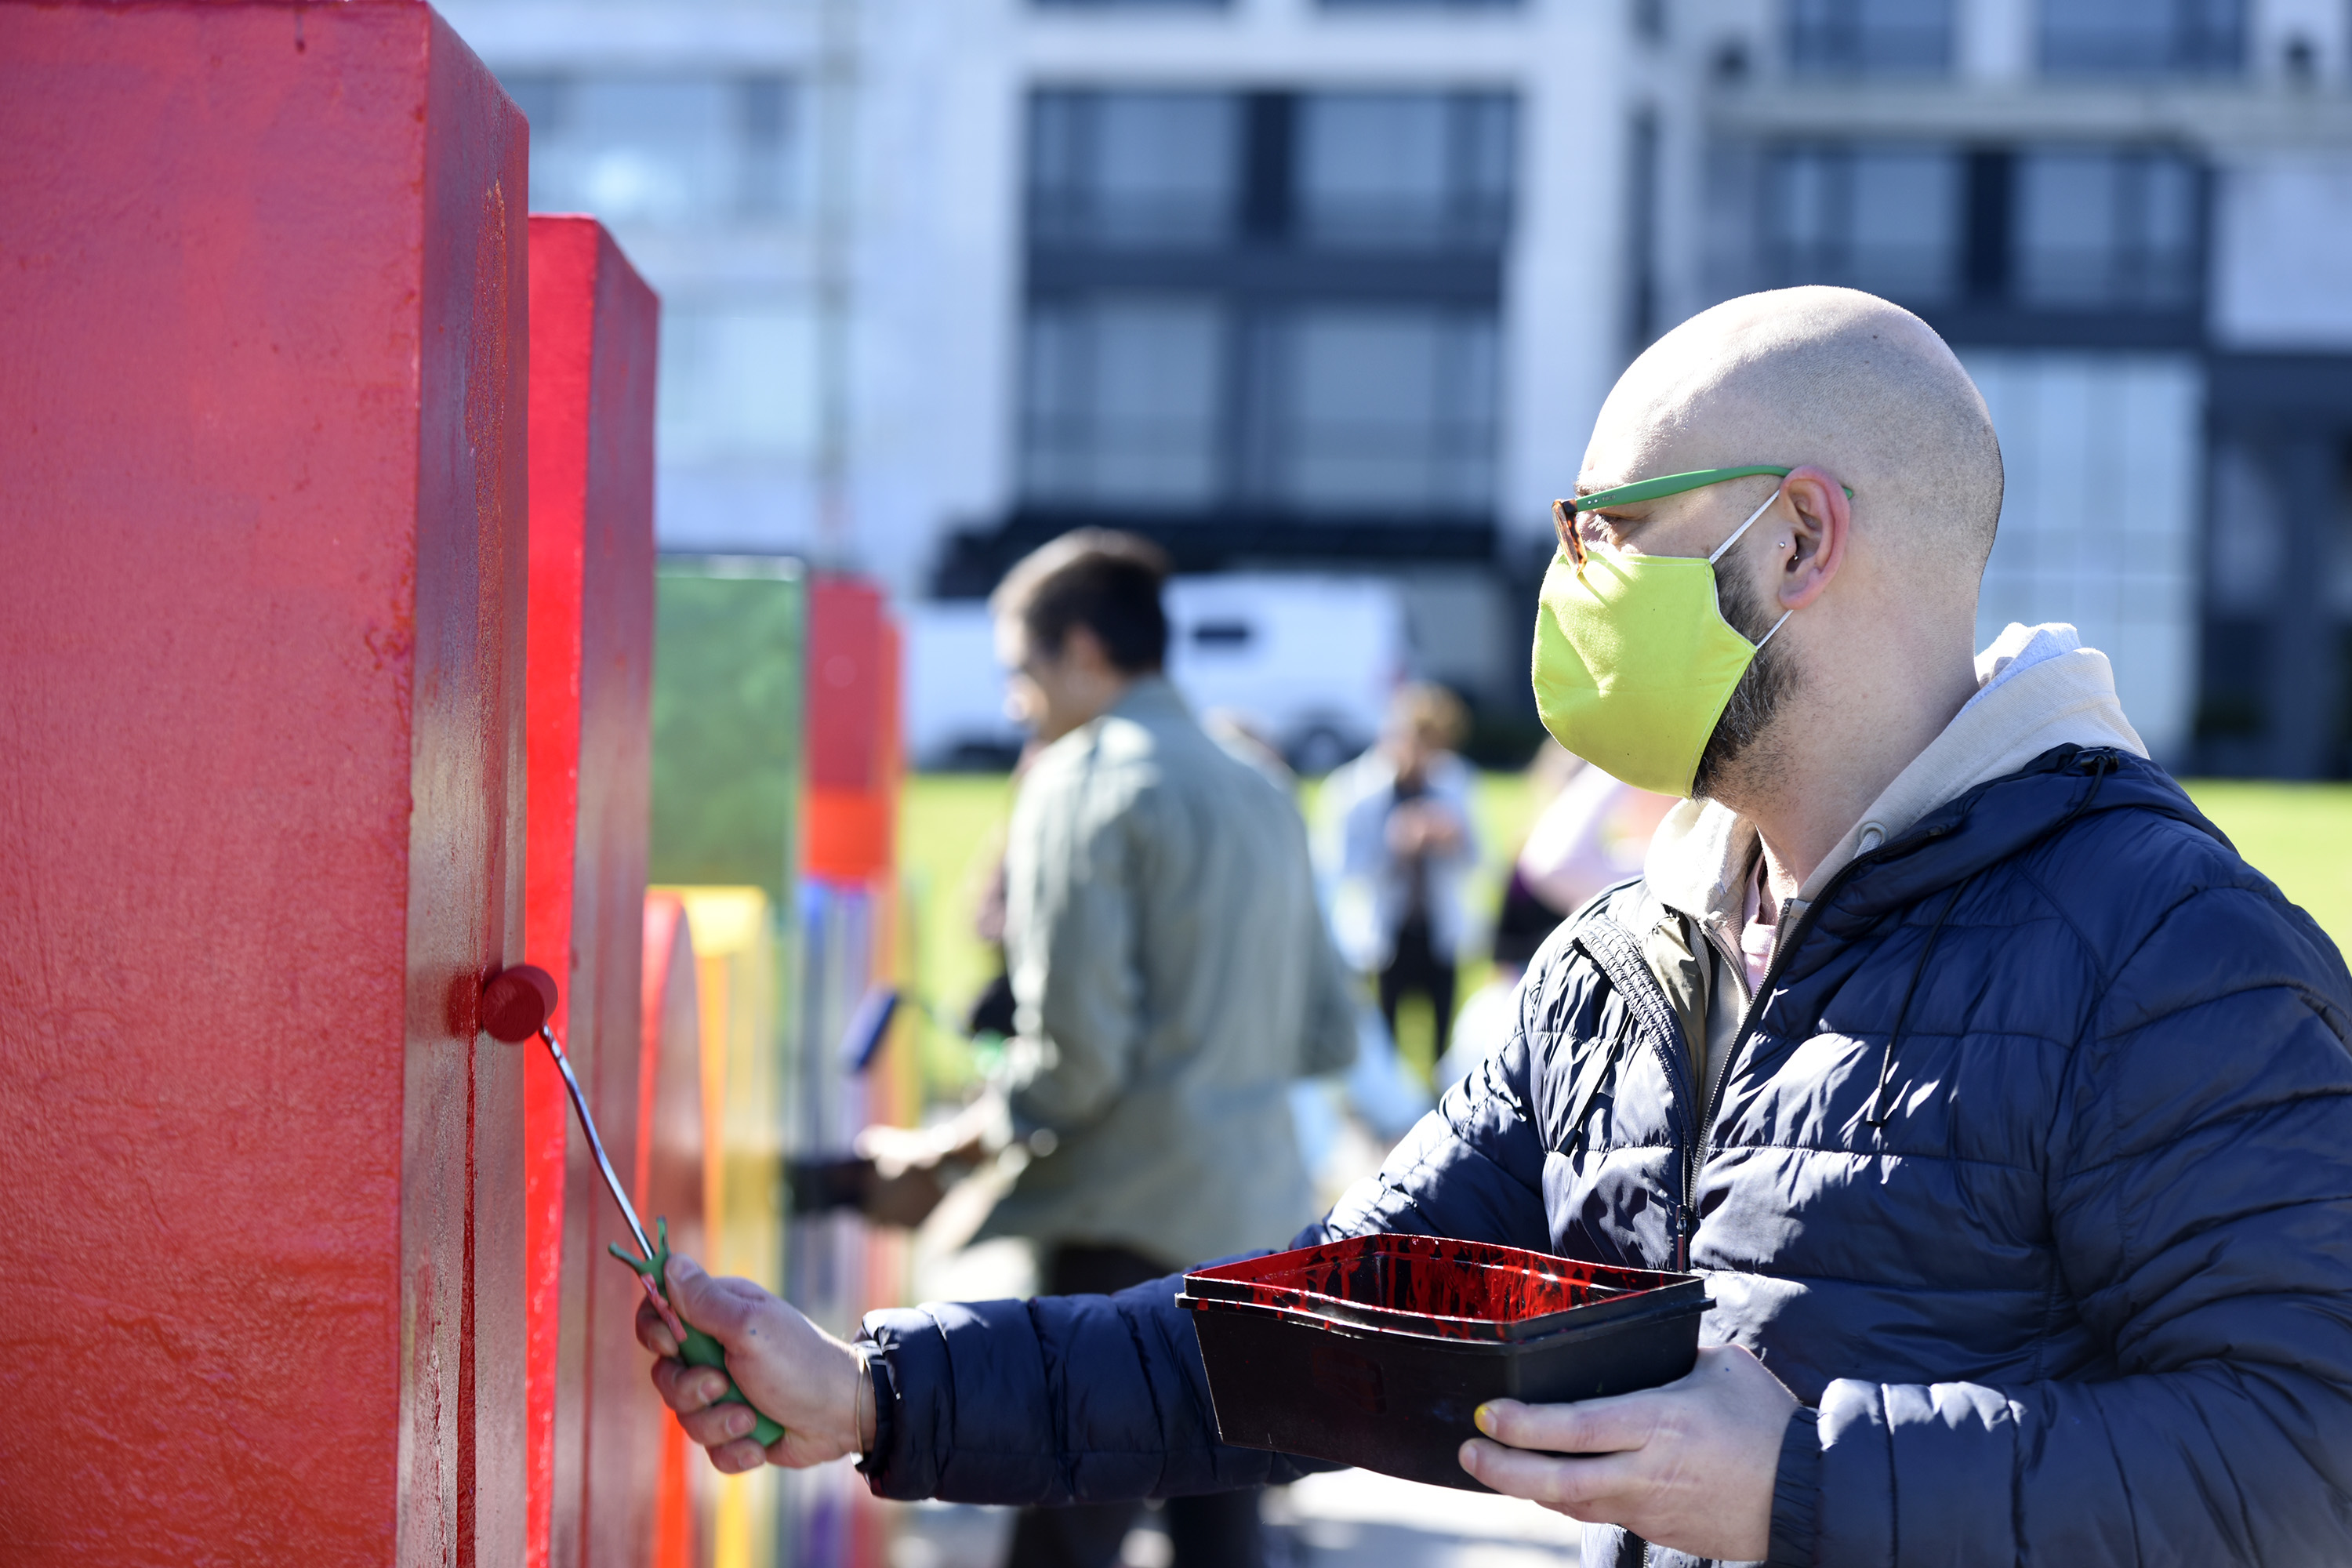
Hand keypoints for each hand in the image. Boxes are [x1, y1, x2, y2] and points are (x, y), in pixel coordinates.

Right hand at [635, 1254, 871, 1473]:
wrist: (842, 1414)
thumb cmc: (800, 1361)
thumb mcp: (749, 1327)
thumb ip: (705, 1302)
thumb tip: (670, 1262)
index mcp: (718, 1315)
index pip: (660, 1313)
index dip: (655, 1330)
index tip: (671, 1343)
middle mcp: (716, 1352)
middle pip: (664, 1374)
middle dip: (689, 1389)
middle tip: (721, 1384)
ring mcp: (724, 1393)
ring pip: (685, 1417)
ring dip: (717, 1423)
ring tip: (751, 1419)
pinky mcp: (735, 1429)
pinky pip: (711, 1450)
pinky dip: (734, 1451)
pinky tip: (759, 1444)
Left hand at [1457, 1345, 1796, 1560]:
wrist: (1809, 1492)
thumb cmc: (1767, 1421)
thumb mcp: (1720, 1367)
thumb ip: (1670, 1357)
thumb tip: (1634, 1346)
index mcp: (1661, 1422)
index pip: (1576, 1427)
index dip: (1523, 1425)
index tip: (1487, 1414)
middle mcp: (1647, 1471)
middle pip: (1558, 1480)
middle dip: (1503, 1469)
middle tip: (1468, 1453)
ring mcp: (1651, 1507)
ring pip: (1572, 1503)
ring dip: (1527, 1488)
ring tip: (1494, 1466)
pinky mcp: (1660, 1530)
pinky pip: (1600, 1513)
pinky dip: (1566, 1499)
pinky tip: (1546, 1485)